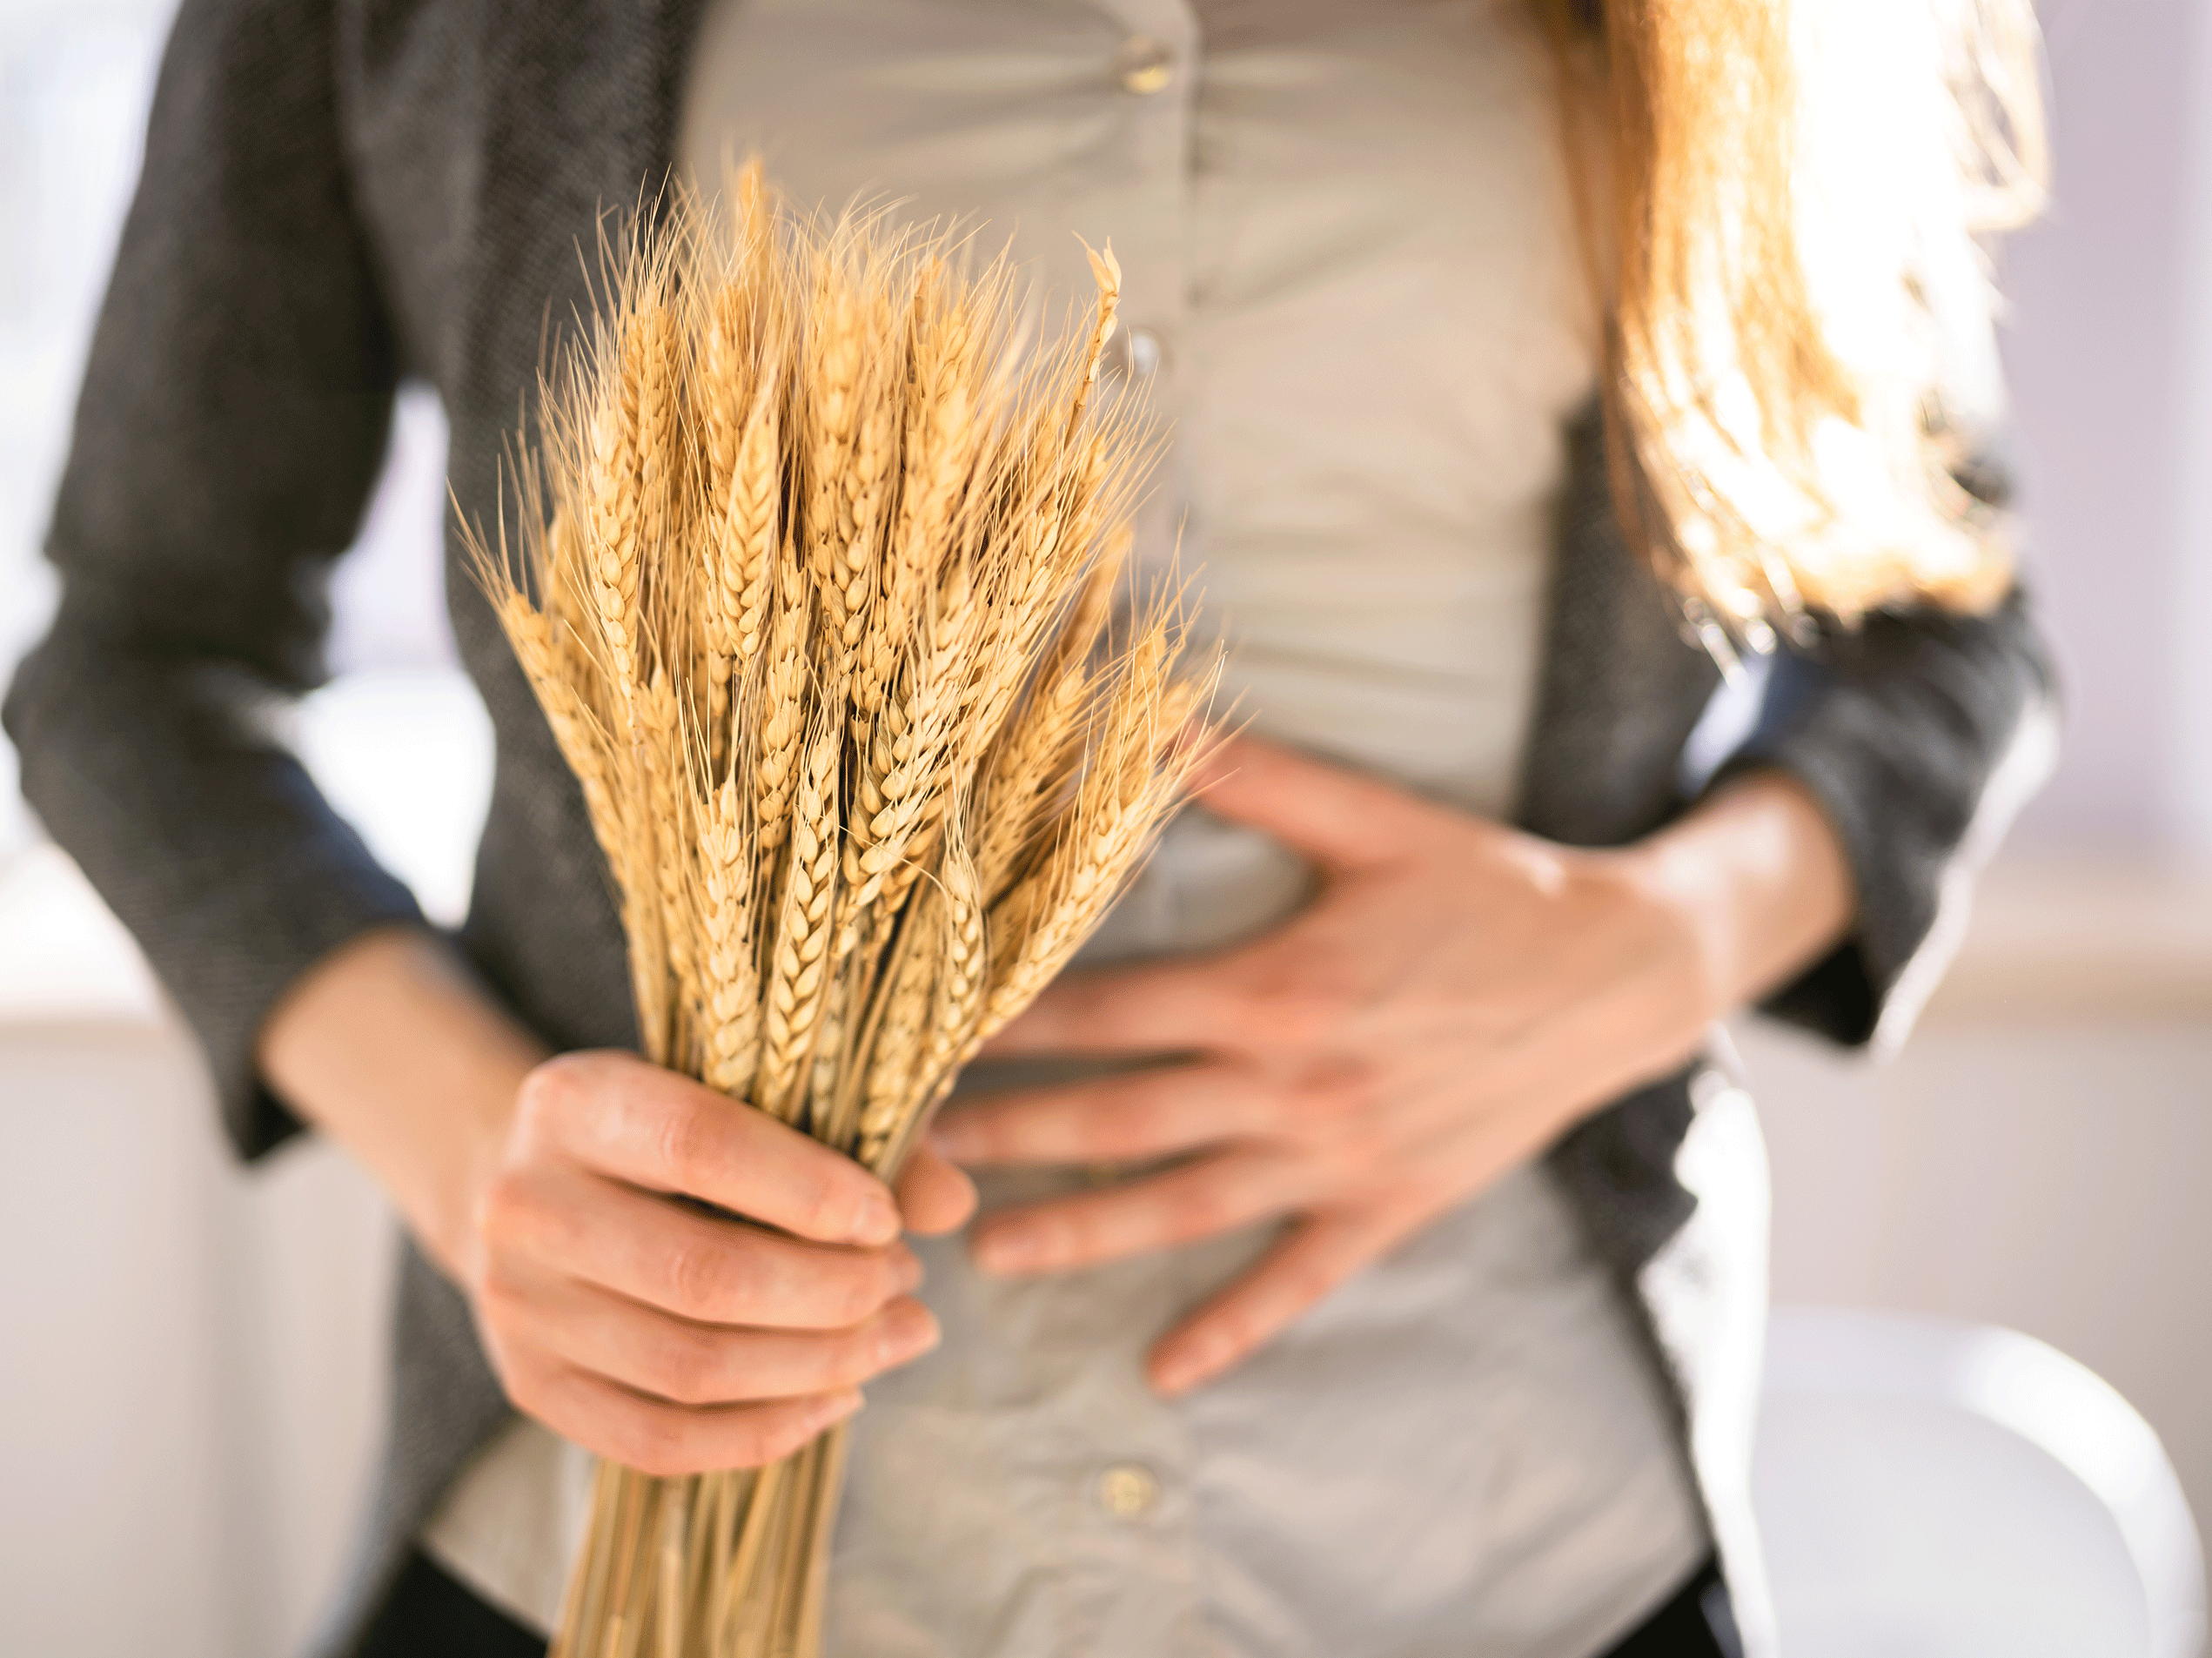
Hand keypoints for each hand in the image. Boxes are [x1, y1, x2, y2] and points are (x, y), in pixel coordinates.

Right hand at [462, 1051, 977, 1475]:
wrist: (533, 1183)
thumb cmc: (669, 1127)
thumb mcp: (742, 1095)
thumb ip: (852, 1134)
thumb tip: (953, 1203)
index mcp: (571, 1100)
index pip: (700, 1145)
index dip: (809, 1190)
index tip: (887, 1219)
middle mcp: (522, 1203)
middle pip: (700, 1274)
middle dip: (833, 1292)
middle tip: (907, 1281)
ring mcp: (516, 1306)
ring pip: (688, 1368)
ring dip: (818, 1365)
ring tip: (897, 1334)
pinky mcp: (531, 1387)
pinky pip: (658, 1443)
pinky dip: (765, 1433)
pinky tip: (837, 1397)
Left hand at [931, 735, 1848, 1395]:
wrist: (1622, 976)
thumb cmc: (1488, 888)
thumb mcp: (1373, 819)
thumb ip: (1253, 775)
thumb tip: (1148, 715)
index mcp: (1274, 987)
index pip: (1106, 1012)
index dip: (1007, 1027)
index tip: (921, 1038)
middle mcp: (1292, 1084)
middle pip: (1117, 1118)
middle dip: (1005, 1137)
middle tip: (903, 1159)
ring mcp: (1337, 1158)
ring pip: (1180, 1209)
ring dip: (1076, 1234)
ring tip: (982, 1254)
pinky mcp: (1385, 1207)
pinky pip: (1295, 1280)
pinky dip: (1230, 1328)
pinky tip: (1164, 1372)